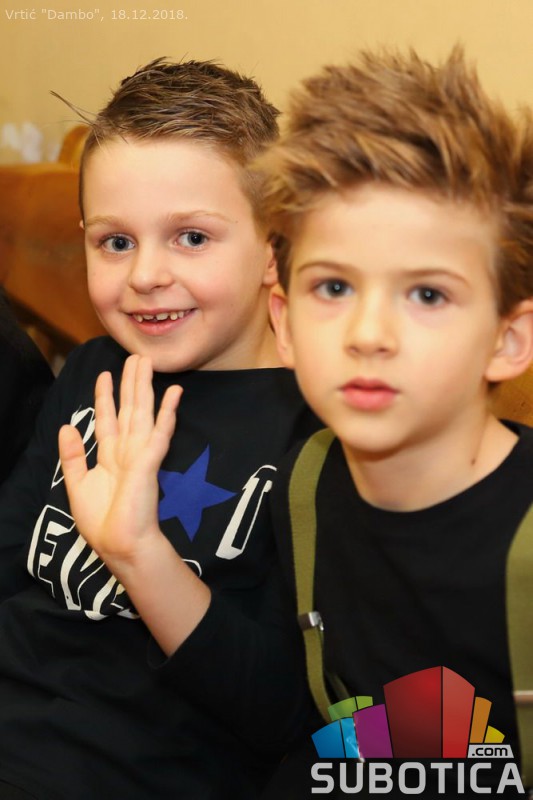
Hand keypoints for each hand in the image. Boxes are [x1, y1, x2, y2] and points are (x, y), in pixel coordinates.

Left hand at [59, 354, 181, 565]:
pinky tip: (174, 394)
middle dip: (131, 383)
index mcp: (110, 456)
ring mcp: (141, 455)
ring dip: (146, 388)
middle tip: (136, 357)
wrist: (121, 545)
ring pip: (144, 413)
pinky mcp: (150, 463)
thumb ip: (73, 456)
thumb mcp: (78, 484)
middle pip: (129, 409)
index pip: (108, 419)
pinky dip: (167, 413)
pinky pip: (159, 433)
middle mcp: (127, 451)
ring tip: (148, 363)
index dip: (106, 397)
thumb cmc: (103, 522)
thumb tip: (67, 426)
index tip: (105, 375)